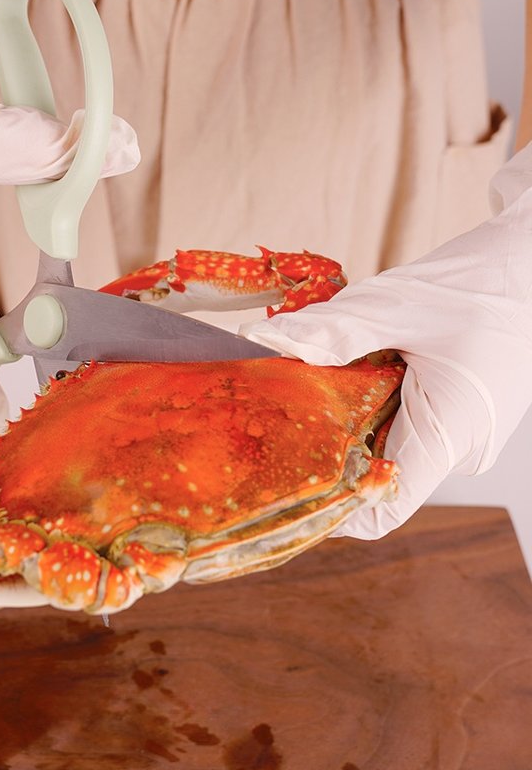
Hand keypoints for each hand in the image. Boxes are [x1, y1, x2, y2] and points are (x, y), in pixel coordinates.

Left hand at [241, 142, 531, 538]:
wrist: (530, 261)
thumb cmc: (477, 282)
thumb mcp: (394, 304)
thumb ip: (331, 330)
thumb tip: (264, 340)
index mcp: (450, 433)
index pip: (382, 509)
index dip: (330, 506)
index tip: (284, 475)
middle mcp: (461, 447)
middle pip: (378, 474)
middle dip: (329, 446)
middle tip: (283, 411)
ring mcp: (466, 433)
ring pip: (391, 445)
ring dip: (353, 418)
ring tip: (323, 380)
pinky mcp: (463, 413)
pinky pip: (410, 423)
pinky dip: (378, 402)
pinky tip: (362, 367)